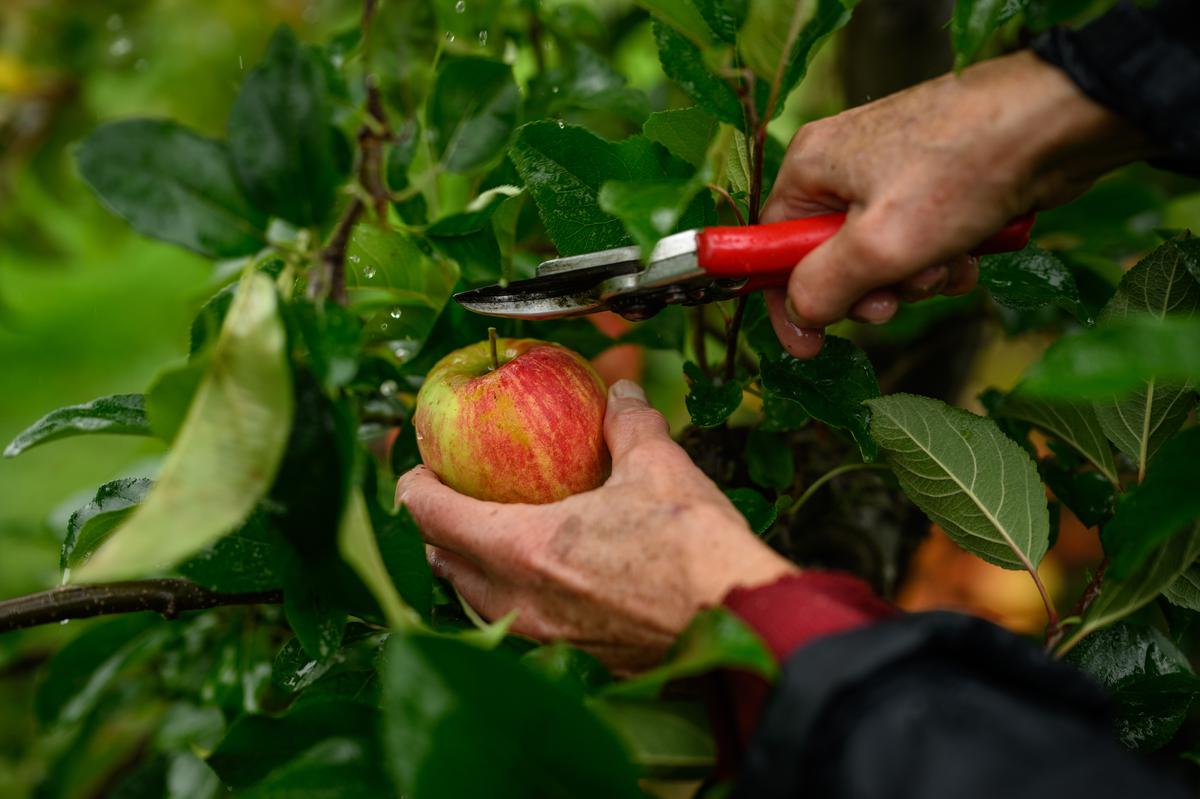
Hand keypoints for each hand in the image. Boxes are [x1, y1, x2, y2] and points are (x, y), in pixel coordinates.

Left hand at [396, 380, 796, 672]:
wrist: (743, 622)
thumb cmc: (696, 549)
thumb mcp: (659, 466)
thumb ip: (628, 424)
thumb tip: (621, 392)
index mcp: (522, 548)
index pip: (431, 516)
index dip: (412, 486)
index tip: (414, 465)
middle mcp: (518, 602)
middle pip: (441, 564)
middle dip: (434, 529)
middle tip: (449, 493)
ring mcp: (542, 639)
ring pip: (473, 602)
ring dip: (466, 566)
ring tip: (485, 534)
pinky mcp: (573, 659)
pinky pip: (512, 626)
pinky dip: (505, 597)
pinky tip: (537, 577)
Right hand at [763, 50, 1154, 358]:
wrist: (1056, 122)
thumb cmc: (960, 172)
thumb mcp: (877, 245)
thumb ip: (823, 287)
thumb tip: (799, 315)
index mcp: (811, 168)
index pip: (772, 246)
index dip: (788, 301)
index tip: (808, 348)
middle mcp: (843, 168)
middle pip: (830, 259)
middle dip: (870, 290)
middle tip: (895, 300)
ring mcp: (892, 174)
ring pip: (883, 258)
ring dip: (914, 278)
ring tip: (947, 262)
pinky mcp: (936, 184)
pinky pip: (920, 243)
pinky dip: (942, 259)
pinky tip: (969, 253)